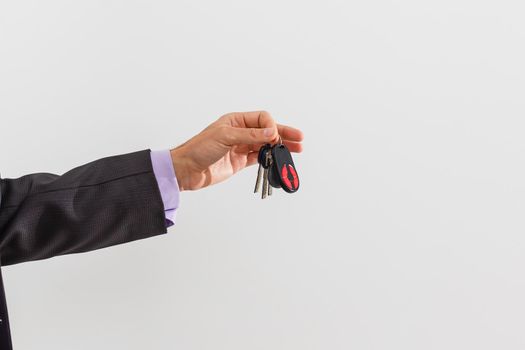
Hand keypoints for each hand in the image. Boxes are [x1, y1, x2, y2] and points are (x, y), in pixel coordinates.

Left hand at [169, 111, 303, 190]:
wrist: (187, 170)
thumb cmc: (200, 148)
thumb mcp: (225, 137)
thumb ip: (250, 135)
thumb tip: (272, 132)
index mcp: (236, 120)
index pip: (262, 118)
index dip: (271, 126)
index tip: (274, 137)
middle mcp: (240, 132)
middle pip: (267, 130)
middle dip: (283, 134)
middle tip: (299, 138)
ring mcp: (241, 147)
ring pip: (266, 145)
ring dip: (280, 147)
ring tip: (297, 150)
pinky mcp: (241, 161)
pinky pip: (260, 158)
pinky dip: (271, 159)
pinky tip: (280, 160)